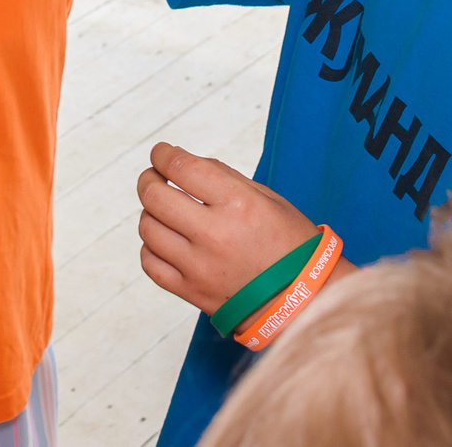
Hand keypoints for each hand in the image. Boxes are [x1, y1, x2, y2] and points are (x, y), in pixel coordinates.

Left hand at [136, 142, 320, 313]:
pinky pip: (151, 264)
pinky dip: (151, 247)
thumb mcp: (268, 199)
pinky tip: (165, 240)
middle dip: (149, 179)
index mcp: (238, 204)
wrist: (304, 299)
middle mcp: (215, 234)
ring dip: (151, 213)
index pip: (181, 167)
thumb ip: (223, 177)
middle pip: (155, 196)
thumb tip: (182, 162)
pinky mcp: (192, 292)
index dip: (163, 154)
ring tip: (164, 210)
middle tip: (154, 176)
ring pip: (148, 229)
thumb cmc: (290, 244)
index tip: (160, 152)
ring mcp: (200, 266)